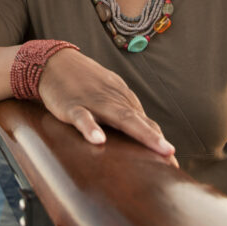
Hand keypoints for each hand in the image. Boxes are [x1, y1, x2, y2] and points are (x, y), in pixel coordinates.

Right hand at [37, 48, 176, 161]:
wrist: (54, 62)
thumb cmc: (83, 82)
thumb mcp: (107, 94)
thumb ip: (124, 112)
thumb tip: (143, 133)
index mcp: (122, 99)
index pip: (145, 121)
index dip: (159, 141)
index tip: (172, 163)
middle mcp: (113, 99)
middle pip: (138, 120)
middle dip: (157, 138)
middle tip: (172, 156)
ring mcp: (94, 102)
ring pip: (120, 117)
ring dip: (141, 133)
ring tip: (157, 148)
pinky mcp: (72, 105)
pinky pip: (82, 117)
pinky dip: (91, 128)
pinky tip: (99, 140)